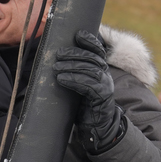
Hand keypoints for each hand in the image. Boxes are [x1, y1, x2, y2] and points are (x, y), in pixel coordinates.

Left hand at [54, 30, 122, 151]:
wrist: (96, 127)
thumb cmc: (84, 105)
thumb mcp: (79, 85)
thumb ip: (74, 73)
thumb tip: (55, 60)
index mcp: (101, 70)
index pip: (98, 51)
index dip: (90, 41)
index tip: (78, 34)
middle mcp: (105, 76)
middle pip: (92, 58)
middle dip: (75, 54)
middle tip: (58, 54)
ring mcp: (105, 86)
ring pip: (90, 70)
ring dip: (72, 67)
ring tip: (55, 68)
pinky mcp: (102, 97)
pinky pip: (89, 85)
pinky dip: (74, 80)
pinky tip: (62, 79)